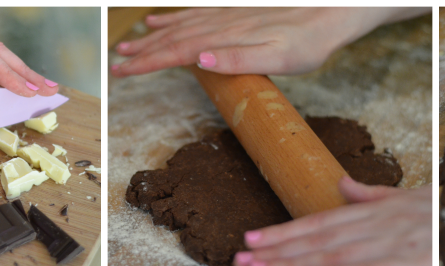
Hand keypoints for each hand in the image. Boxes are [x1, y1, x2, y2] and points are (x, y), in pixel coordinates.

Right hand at [112, 7, 432, 76]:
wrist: (329, 16)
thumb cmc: (308, 43)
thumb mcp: (278, 58)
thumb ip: (237, 59)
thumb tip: (199, 60)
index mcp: (226, 39)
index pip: (177, 52)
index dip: (147, 63)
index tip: (121, 71)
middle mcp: (222, 25)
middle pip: (172, 40)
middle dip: (142, 53)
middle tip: (115, 64)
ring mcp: (227, 18)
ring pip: (181, 27)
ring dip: (153, 37)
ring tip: (128, 43)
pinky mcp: (236, 15)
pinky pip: (196, 15)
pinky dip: (174, 19)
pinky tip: (160, 20)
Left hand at [234, 177, 432, 265]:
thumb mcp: (415, 198)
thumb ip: (377, 194)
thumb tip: (344, 185)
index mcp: (380, 210)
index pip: (323, 222)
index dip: (286, 232)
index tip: (254, 240)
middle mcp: (380, 222)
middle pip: (318, 239)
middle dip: (277, 250)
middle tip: (240, 259)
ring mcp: (393, 242)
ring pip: (330, 254)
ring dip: (289, 263)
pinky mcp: (408, 265)